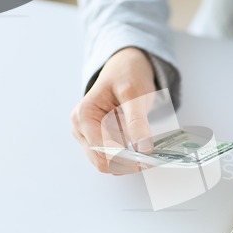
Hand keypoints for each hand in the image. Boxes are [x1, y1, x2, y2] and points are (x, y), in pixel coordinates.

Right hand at [71, 47, 155, 173]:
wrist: (126, 68)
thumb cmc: (127, 76)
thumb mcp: (135, 94)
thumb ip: (137, 121)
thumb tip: (143, 148)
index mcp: (84, 116)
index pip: (101, 150)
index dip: (124, 158)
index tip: (147, 159)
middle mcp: (81, 129)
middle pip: (102, 161)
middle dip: (126, 163)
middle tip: (151, 158)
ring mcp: (89, 136)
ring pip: (108, 163)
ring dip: (128, 163)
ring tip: (148, 151)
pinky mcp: (100, 140)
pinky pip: (114, 158)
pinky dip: (128, 158)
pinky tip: (141, 149)